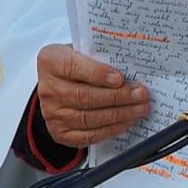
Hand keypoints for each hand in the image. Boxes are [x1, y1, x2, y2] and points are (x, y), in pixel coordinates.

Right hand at [36, 44, 150, 146]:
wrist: (60, 84)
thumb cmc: (77, 65)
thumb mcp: (83, 51)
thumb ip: (100, 57)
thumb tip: (130, 69)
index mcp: (51, 62)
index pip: (72, 67)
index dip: (97, 74)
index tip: (119, 78)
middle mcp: (48, 89)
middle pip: (84, 96)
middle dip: (117, 97)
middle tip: (140, 95)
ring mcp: (52, 114)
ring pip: (88, 118)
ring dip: (119, 114)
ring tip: (139, 108)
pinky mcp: (60, 132)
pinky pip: (88, 135)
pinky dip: (110, 129)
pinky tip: (126, 122)